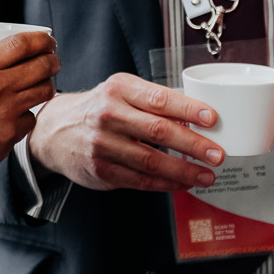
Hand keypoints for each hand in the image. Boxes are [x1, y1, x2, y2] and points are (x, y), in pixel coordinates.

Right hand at [0, 26, 59, 176]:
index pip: (20, 45)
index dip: (40, 39)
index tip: (46, 40)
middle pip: (40, 67)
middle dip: (52, 61)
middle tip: (52, 61)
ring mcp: (7, 113)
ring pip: (43, 92)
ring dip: (47, 85)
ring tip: (43, 84)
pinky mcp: (10, 135)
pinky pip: (31, 120)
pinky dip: (29, 115)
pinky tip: (22, 113)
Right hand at [28, 73, 223, 192]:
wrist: (55, 132)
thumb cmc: (98, 109)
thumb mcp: (121, 92)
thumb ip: (154, 101)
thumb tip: (199, 116)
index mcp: (119, 89)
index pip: (160, 99)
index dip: (189, 109)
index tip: (212, 119)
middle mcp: (109, 115)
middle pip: (159, 131)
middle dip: (194, 145)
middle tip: (218, 154)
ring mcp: (103, 145)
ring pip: (152, 160)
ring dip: (185, 171)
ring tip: (207, 175)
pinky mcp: (102, 170)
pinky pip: (141, 180)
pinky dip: (166, 184)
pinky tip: (183, 184)